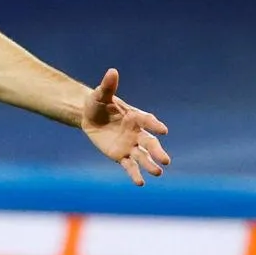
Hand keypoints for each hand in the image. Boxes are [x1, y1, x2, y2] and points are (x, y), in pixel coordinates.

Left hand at [81, 68, 169, 185]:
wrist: (89, 117)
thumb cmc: (98, 104)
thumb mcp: (100, 95)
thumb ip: (108, 86)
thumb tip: (112, 71)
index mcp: (135, 117)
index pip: (148, 121)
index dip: (155, 125)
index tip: (162, 130)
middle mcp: (137, 132)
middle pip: (150, 143)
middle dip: (158, 151)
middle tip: (166, 160)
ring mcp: (130, 145)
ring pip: (143, 156)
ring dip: (150, 164)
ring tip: (158, 172)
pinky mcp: (121, 155)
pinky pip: (129, 166)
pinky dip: (135, 174)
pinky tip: (140, 183)